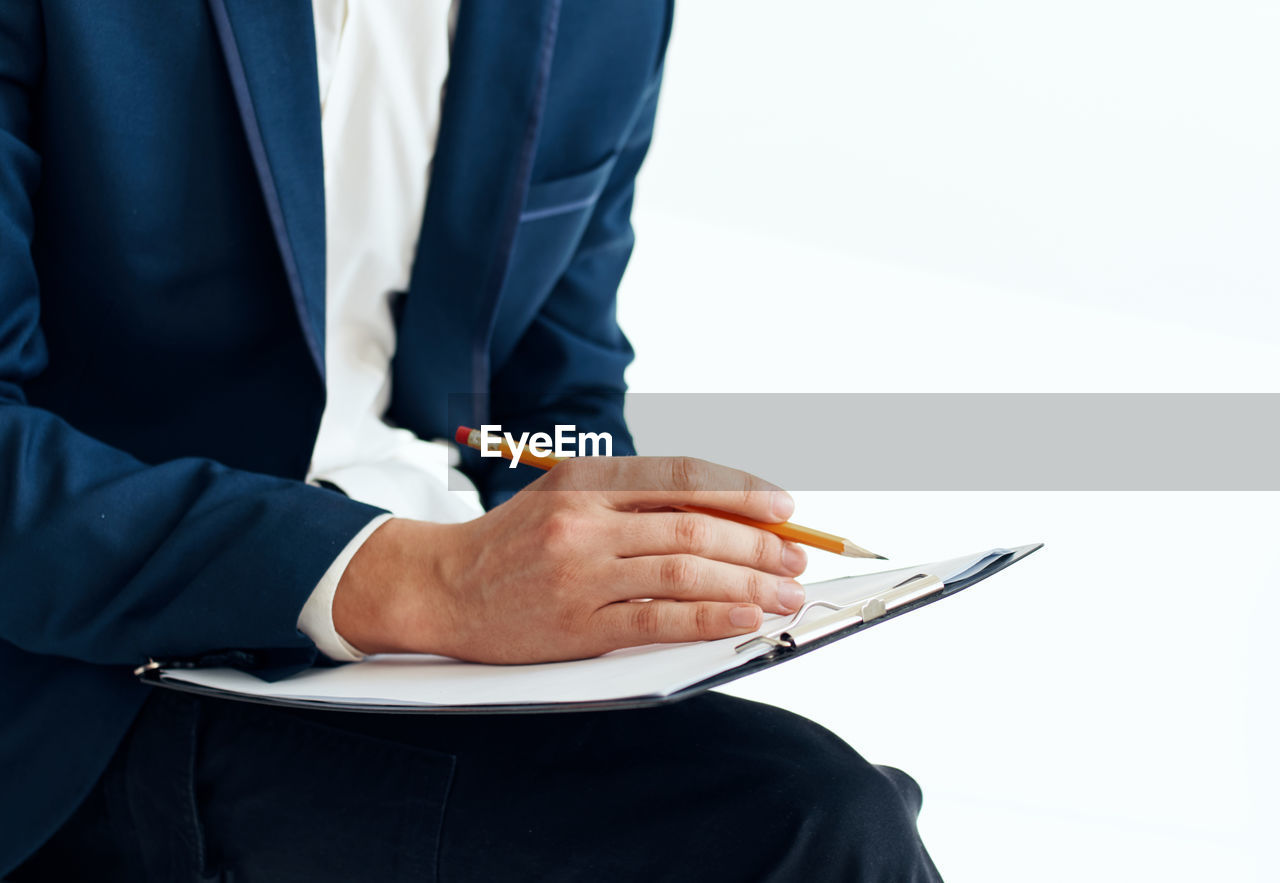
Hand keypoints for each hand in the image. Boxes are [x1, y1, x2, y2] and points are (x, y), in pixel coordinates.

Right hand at [332, 457, 808, 662]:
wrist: (442, 587)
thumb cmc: (512, 542)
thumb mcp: (566, 496)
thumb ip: (632, 499)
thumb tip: (722, 513)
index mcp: (586, 478)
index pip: (682, 475)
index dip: (743, 490)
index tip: (784, 507)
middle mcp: (586, 520)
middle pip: (693, 524)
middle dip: (758, 542)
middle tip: (797, 557)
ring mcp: (582, 573)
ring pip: (684, 570)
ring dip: (747, 582)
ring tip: (786, 592)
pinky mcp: (580, 624)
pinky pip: (660, 619)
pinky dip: (710, 617)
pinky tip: (744, 617)